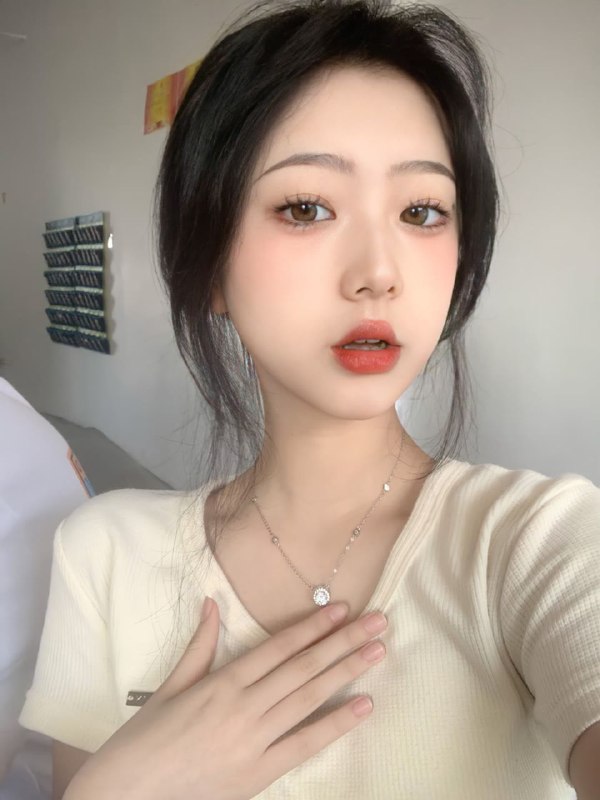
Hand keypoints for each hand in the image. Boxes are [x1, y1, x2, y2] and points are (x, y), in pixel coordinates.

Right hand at [64, 597, 386, 799]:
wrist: (124, 795)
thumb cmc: (144, 739)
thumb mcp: (170, 687)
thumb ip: (199, 645)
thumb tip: (211, 602)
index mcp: (221, 683)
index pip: (278, 647)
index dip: (313, 626)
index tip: (342, 608)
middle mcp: (243, 707)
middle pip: (303, 667)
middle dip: (343, 642)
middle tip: (378, 621)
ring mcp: (254, 741)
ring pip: (309, 698)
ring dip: (347, 672)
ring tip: (377, 651)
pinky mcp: (258, 773)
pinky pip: (305, 744)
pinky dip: (336, 725)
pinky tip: (363, 706)